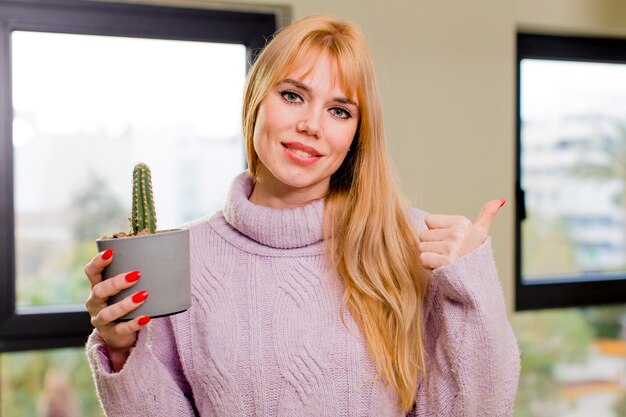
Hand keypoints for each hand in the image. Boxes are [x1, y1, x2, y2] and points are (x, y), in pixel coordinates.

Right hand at [84, 249, 150, 370]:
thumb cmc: (124, 302)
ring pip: (108, 312)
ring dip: (126, 303)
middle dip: (116, 282)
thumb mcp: (124, 289)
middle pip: (99, 290)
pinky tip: (146, 318)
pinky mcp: (111, 334)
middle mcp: (95, 303)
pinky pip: (121, 329)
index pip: (91, 272)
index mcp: (97, 287)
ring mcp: (101, 320)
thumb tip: (160, 252)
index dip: (98, 262)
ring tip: (144, 295)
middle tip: (136, 274)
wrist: (121, 334)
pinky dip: (134, 323)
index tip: (111, 252)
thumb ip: (132, 274)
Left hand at [418, 199, 504, 269]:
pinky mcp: (445, 261)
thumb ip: (487, 215)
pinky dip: (428, 265)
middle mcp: (458, 233)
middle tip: (446, 252)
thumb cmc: (473, 254)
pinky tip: (441, 266)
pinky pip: (423, 259)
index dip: (435, 232)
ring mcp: (452, 247)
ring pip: (422, 247)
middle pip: (423, 235)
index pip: (428, 220)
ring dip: (429, 256)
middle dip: (431, 245)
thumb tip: (500, 199)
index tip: (449, 241)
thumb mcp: (480, 233)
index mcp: (462, 222)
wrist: (476, 279)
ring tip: (444, 259)